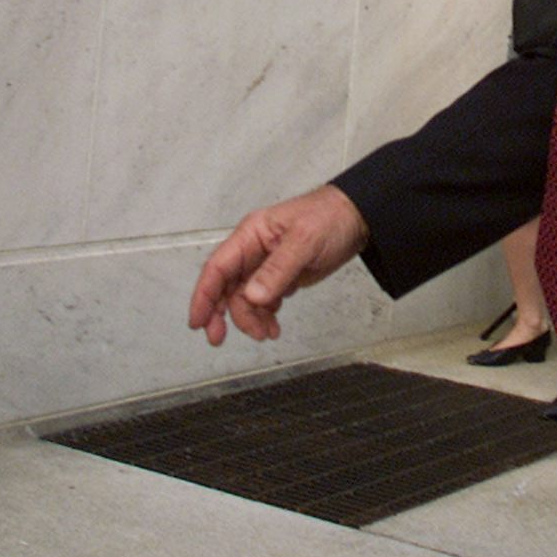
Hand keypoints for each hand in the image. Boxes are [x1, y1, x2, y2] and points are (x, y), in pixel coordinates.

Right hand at [188, 184, 368, 344]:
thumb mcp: (304, 241)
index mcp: (251, 234)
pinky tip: (274, 327)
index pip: (218, 267)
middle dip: (221, 314)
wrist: (358, 219)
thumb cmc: (330, 217)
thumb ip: (278, 270)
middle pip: (226, 287)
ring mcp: (266, 265)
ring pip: (245, 299)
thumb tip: (252, 296)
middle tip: (218, 339)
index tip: (198, 321)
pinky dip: (265, 317)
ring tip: (267, 333)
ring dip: (250, 319)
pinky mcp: (281, 277)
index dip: (204, 295)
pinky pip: (263, 302)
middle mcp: (254, 251)